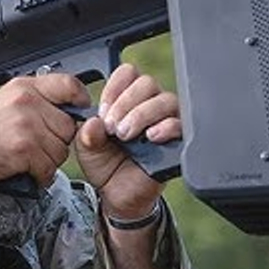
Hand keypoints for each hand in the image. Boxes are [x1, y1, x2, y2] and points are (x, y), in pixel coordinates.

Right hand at [0, 73, 88, 188]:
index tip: (79, 111)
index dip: (80, 100)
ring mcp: (27, 125)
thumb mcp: (5, 101)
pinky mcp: (25, 149)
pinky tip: (25, 171)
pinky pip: (49, 167)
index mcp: (24, 87)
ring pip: (61, 149)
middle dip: (57, 141)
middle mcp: (28, 101)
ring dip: (48, 161)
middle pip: (68, 125)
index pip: (69, 85)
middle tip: (38, 147)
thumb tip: (65, 109)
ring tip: (28, 160)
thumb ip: (35, 101)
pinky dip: (40, 175)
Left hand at [75, 63, 181, 218]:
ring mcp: (166, 121)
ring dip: (142, 114)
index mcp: (127, 99)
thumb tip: (94, 122)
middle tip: (112, 127)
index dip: (115, 88)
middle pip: (147, 83)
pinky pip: (181, 124)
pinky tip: (150, 137)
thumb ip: (87, 132)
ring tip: (125, 135)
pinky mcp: (178, 140)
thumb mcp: (87, 147)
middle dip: (126, 103)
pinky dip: (166, 127)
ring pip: (165, 100)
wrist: (118, 195)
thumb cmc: (106, 164)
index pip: (128, 73)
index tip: (103, 111)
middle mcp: (149, 105)